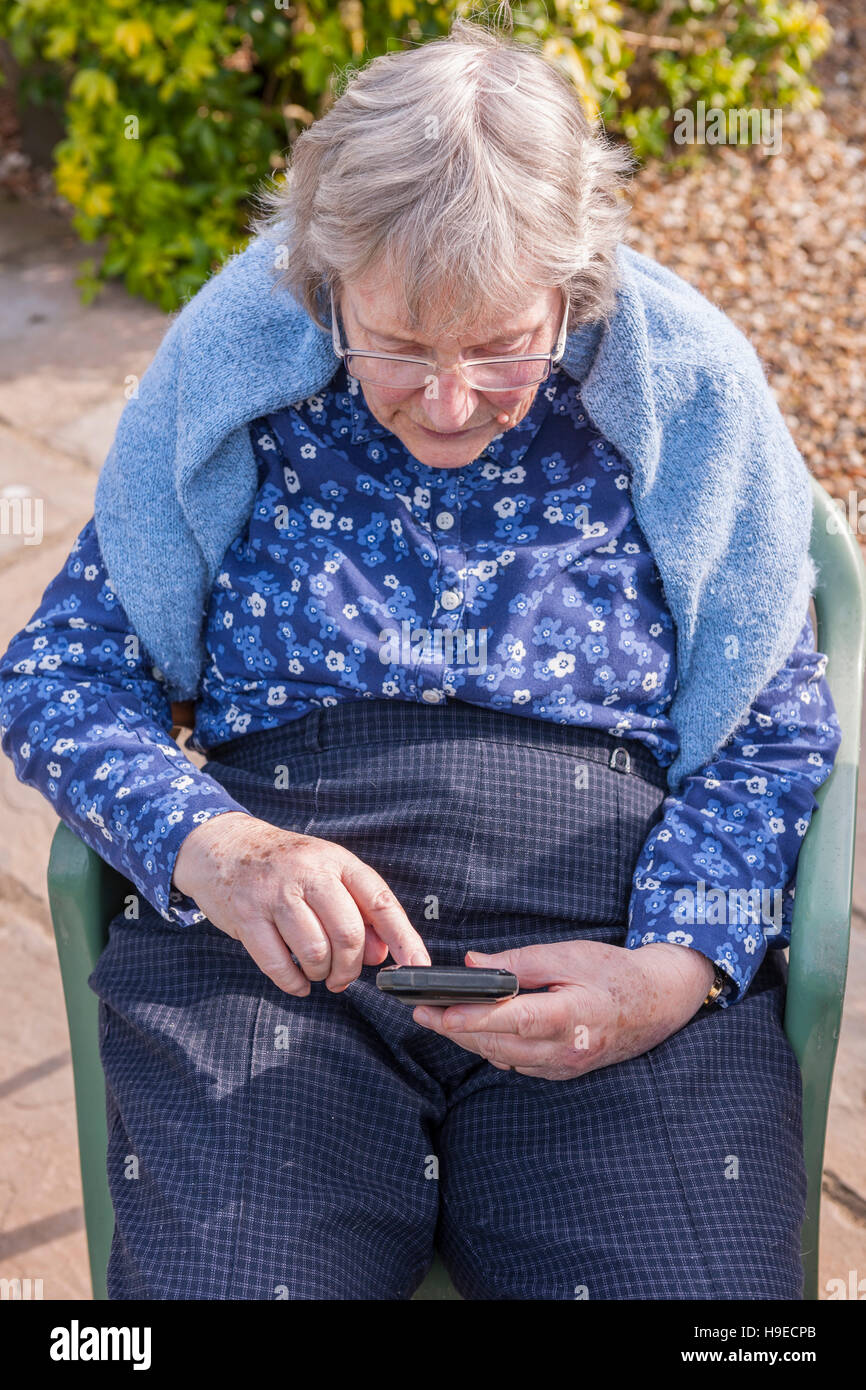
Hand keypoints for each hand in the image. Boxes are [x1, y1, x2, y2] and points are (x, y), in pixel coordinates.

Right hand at [172, 811, 430, 995]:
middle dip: (351, 967)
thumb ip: (359, 912)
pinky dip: (294, 984)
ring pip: (315, 952)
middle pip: (348, 934)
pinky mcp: (246, 916)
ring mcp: (274, 894)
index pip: (381, 901)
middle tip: (344, 977)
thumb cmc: (285, 866)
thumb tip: (382, 956)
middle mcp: (308, 873)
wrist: (223, 846)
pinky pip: (278, 964)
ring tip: (319, 973)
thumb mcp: (327, 875)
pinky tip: (298, 983)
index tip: (417, 968)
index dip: (404, 938)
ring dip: (322, 975)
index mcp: (337, 861)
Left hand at [412, 940, 715, 1079]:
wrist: (656, 1002)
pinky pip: (520, 1063)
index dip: (475, 1019)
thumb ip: (517, 963)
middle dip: (456, 1030)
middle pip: (499, 1044)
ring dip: (470, 1040)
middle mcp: (568, 1048)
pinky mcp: (564, 1071)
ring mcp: (565, 1065)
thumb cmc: (612, 972)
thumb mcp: (567, 954)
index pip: (515, 1020)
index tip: (442, 1013)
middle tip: (421, 1011)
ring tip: (437, 1019)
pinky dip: (495, 1047)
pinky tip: (477, 1032)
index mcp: (572, 1014)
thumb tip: (472, 964)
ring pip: (504, 1057)